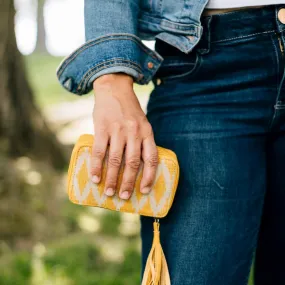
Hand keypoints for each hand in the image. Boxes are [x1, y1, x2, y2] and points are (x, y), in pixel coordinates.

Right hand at [91, 73, 157, 199]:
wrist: (114, 88)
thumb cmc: (128, 110)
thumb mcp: (141, 123)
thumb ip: (140, 141)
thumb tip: (135, 167)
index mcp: (147, 132)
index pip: (152, 158)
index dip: (149, 177)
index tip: (144, 191)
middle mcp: (134, 132)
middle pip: (133, 163)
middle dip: (129, 182)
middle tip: (125, 196)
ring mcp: (118, 130)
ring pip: (116, 160)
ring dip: (113, 179)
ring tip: (110, 192)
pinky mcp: (102, 128)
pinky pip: (100, 151)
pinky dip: (97, 167)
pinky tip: (95, 178)